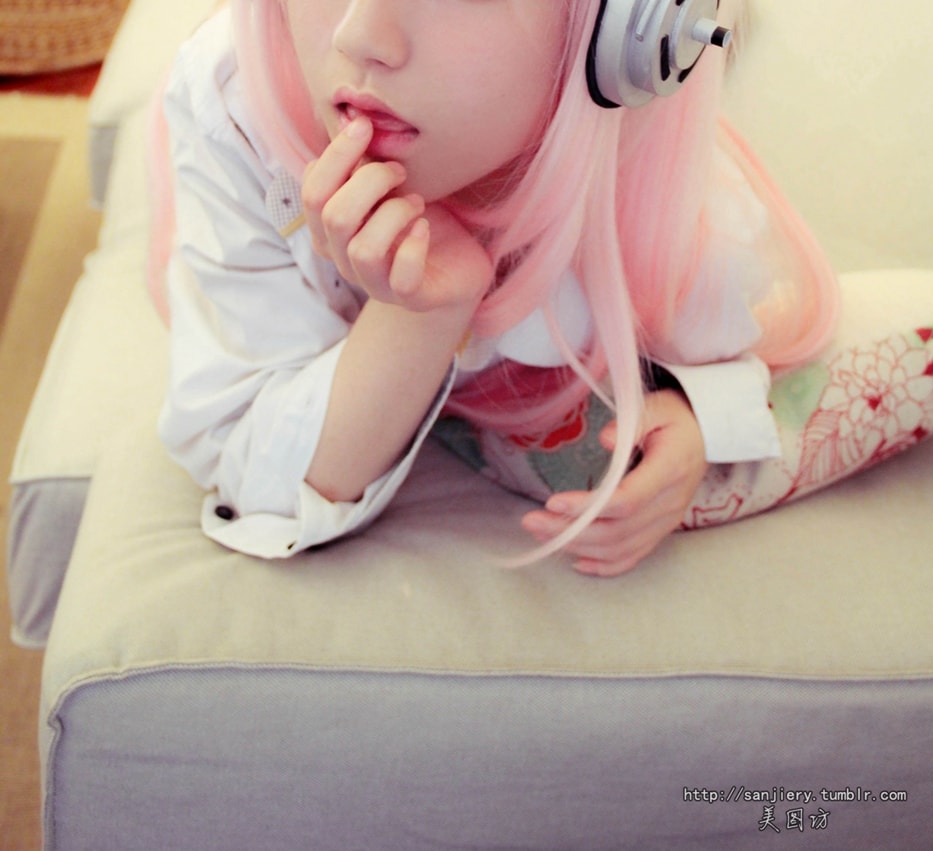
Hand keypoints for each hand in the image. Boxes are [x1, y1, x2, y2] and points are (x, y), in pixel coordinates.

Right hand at [301, 116, 491, 311]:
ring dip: (393, 214)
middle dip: (369, 181)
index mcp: (331, 231)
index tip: (366, 128)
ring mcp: (375, 283)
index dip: (336, 156)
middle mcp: (344, 260)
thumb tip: (349, 123)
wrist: (457, 269)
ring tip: (417, 203)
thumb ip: (362, 167)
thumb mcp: (388, 189)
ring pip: (363, 248)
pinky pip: (401, 277)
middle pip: (333, 218)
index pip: (313, 193)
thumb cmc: (417, 222)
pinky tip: (424, 229)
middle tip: (400, 171)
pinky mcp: (409, 297)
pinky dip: (414, 247)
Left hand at [521, 390, 708, 576]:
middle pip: (617, 531)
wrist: (704, 436)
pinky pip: (632, 557)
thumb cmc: (674, 419)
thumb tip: (606, 439)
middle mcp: (670, 504)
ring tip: (542, 534)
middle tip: (530, 521)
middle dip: (569, 531)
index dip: (588, 507)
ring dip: (577, 546)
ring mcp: (666, 522)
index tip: (552, 502)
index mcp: (670, 472)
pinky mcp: (660, 531)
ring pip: (620, 548)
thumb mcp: (658, 408)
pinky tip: (576, 561)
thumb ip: (633, 422)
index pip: (627, 501)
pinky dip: (603, 565)